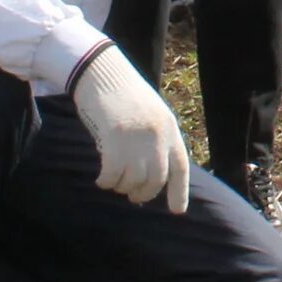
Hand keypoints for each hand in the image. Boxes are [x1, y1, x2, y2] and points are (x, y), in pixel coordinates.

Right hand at [71, 43, 191, 210]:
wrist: (101, 70)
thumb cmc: (122, 95)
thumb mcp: (148, 115)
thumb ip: (154, 140)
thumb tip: (152, 175)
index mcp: (169, 127)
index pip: (180, 166)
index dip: (180, 191)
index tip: (177, 211)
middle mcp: (157, 134)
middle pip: (156, 179)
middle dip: (143, 193)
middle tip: (131, 195)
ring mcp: (136, 136)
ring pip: (133, 180)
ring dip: (121, 187)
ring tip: (113, 182)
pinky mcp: (114, 137)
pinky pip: (113, 173)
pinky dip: (106, 181)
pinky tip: (101, 180)